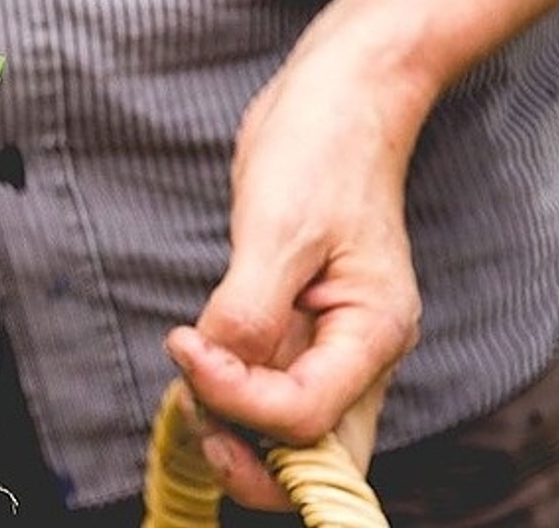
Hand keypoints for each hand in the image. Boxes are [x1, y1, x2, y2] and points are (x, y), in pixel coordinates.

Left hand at [165, 52, 422, 510]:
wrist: (340, 98)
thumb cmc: (321, 148)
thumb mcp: (278, 227)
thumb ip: (248, 309)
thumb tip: (215, 369)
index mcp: (373, 334)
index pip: (303, 417)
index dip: (234, 400)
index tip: (185, 344)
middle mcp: (360, 354)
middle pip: (315, 459)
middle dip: (249, 459)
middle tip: (190, 413)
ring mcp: (331, 346)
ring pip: (291, 436)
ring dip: (234, 426)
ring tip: (189, 372)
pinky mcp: (300, 329)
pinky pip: (270, 390)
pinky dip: (231, 393)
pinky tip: (199, 359)